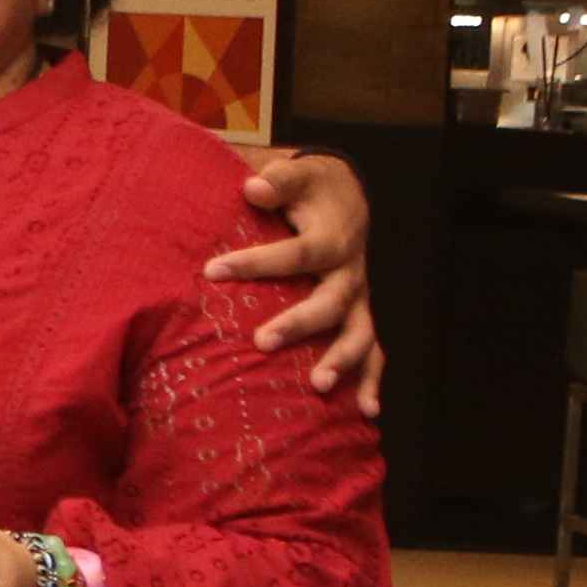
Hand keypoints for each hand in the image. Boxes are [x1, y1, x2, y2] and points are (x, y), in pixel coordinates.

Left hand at [212, 147, 383, 417]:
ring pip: (360, 333)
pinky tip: (367, 411)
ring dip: (341, 360)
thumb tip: (253, 187)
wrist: (347, 196)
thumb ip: (278, 181)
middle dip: (298, 324)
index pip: (296, 253)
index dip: (256, 262)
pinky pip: (374, 352)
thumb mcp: (297, 175)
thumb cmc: (310, 190)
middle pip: (330, 302)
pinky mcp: (360, 316)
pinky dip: (374, 381)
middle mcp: (350, 273)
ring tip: (318, 384)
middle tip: (261, 342)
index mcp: (332, 239)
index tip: (213, 270)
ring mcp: (358, 299)